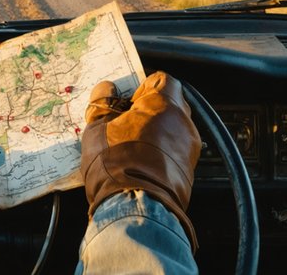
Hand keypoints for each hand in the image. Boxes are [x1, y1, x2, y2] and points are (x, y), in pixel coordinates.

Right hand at [80, 71, 200, 249]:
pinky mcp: (189, 171)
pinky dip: (162, 153)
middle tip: (126, 122)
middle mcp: (183, 122)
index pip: (162, 80)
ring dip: (156, 133)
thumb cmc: (116, 162)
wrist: (135, 206)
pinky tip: (141, 163)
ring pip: (173, 130)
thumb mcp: (97, 127)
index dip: (144, 87)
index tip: (127, 100)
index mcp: (163, 103)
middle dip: (150, 111)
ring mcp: (190, 148)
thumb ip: (102, 104)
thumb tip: (106, 89)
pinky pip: (175, 152)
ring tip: (132, 146)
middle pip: (170, 105)